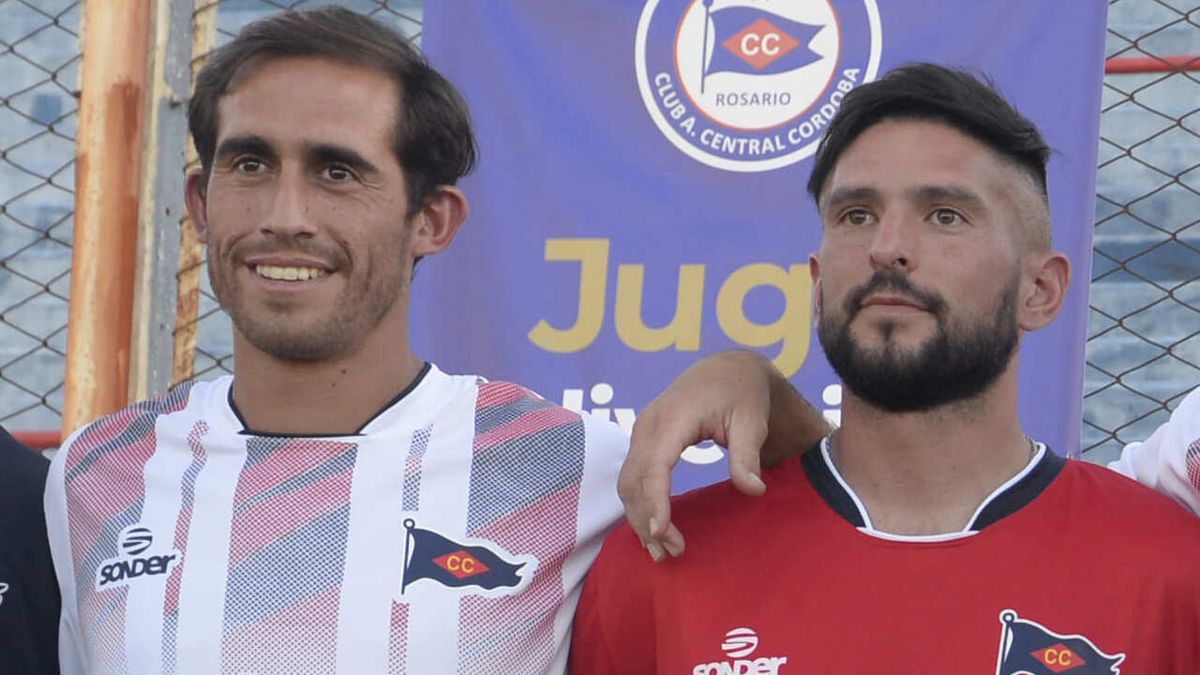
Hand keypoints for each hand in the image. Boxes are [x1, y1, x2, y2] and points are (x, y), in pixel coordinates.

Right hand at [619, 351, 827, 560]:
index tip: (662, 532)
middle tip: (671, 553)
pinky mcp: (643, 441)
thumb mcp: (751, 422)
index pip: (654, 465)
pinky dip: (639, 505)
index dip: (655, 501)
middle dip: (647, 519)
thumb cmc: (741, 394)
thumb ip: (747, 456)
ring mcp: (641, 432)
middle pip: (634, 480)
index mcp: (673, 417)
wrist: (726, 370)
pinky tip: (653, 530)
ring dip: (639, 518)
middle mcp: (648, 424)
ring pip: (627, 482)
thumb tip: (753, 490)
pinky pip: (632, 477)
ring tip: (661, 552)